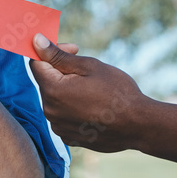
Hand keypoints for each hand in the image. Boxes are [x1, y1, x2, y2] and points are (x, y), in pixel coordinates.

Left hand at [29, 34, 147, 151]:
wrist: (140, 126)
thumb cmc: (118, 92)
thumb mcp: (90, 66)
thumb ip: (59, 55)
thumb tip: (36, 41)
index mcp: (53, 90)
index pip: (37, 64)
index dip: (52, 52)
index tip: (73, 50)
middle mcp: (50, 111)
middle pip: (46, 82)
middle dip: (61, 72)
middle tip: (88, 72)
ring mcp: (58, 126)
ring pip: (55, 99)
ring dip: (67, 90)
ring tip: (94, 92)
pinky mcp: (67, 136)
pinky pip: (63, 115)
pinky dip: (72, 108)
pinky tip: (94, 107)